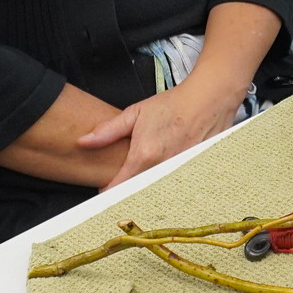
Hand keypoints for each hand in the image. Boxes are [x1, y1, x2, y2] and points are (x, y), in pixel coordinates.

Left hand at [76, 74, 245, 190]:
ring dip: (150, 190)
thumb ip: (108, 131)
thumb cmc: (174, 104)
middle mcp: (162, 168)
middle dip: (129, 193)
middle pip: (139, 192)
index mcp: (144, 155)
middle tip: (124, 187)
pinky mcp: (194, 173)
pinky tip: (167, 175)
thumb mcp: (136, 113)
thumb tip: (83, 142)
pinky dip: (169, 185)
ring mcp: (180, 172)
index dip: (108, 193)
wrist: (209, 99)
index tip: (103, 193)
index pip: (119, 187)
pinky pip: (177, 186)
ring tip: (147, 180)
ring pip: (159, 192)